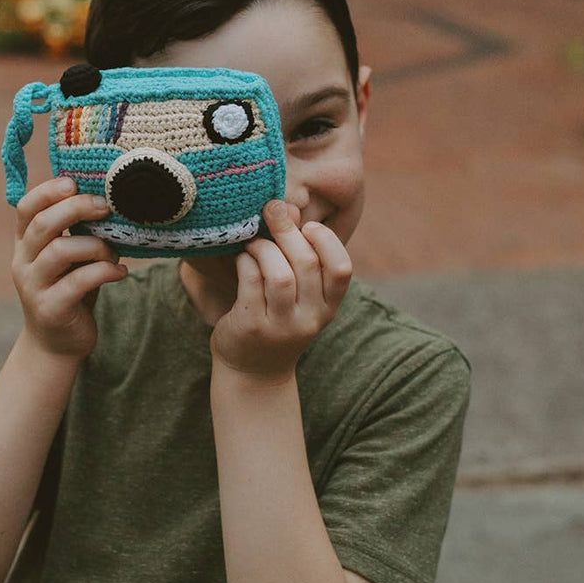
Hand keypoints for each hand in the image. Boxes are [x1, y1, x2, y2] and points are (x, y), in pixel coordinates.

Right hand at [12, 177, 125, 359]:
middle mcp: (22, 262)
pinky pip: (79, 282)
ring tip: (114, 252)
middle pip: (43, 224)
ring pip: (61, 252)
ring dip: (96, 246)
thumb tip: (108, 196)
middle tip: (106, 207)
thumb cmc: (69, 290)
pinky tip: (120, 272)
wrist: (57, 344)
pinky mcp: (51, 309)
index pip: (26, 208)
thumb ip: (75, 232)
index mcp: (25, 244)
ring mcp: (33, 286)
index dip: (48, 191)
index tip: (74, 182)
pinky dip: (105, 271)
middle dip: (77, 209)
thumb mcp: (68, 258)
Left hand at [209, 200, 352, 381]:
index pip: (341, 269)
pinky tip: (242, 259)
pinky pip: (250, 284)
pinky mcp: (252, 327)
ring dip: (264, 248)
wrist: (253, 373)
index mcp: (328, 308)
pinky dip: (245, 262)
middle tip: (272, 211)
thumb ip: (301, 261)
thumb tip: (287, 209)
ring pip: (279, 275)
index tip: (308, 226)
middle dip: (288, 232)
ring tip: (254, 242)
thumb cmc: (277, 322)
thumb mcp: (300, 298)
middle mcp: (310, 319)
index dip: (326, 241)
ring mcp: (281, 326)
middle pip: (308, 265)